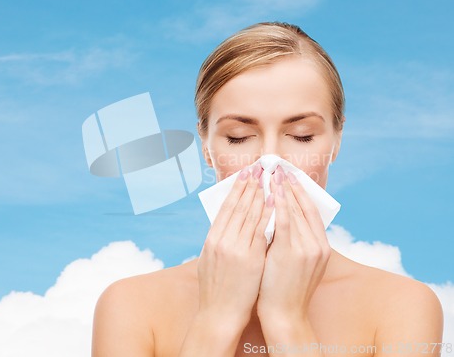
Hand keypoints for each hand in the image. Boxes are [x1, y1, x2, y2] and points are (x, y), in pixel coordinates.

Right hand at [197, 163, 274, 329]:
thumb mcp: (210, 260)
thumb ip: (219, 240)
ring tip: (268, 179)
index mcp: (211, 239)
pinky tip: (274, 202)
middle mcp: (222, 240)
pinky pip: (261, 231)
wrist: (218, 314)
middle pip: (238, 206)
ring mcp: (236, 249)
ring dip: (260, 194)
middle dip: (249, 186)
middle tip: (258, 169)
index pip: (225, 207)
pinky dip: (268, 215)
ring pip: (250, 215)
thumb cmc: (215, 289)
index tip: (244, 174)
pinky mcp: (250, 259)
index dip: (235, 189)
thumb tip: (228, 223)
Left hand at [257, 166, 330, 324]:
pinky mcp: (291, 252)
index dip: (301, 192)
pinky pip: (284, 221)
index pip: (312, 211)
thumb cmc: (285, 289)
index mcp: (321, 246)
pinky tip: (271, 190)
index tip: (291, 176)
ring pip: (295, 210)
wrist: (284, 315)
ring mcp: (306, 248)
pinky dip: (279, 204)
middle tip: (281, 167)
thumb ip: (295, 241)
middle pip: (305, 206)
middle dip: (292, 185)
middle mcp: (318, 244)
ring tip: (273, 173)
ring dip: (283, 189)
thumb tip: (282, 218)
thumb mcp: (299, 263)